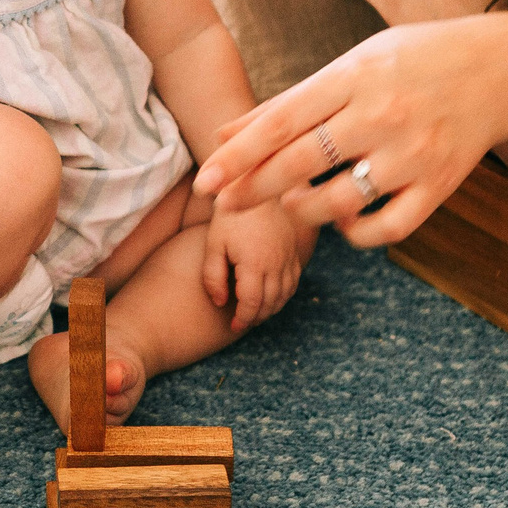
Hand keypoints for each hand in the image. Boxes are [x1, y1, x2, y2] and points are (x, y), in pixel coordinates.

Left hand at [195, 18, 507, 248]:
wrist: (499, 71)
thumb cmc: (412, 61)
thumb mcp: (351, 64)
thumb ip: (290, 102)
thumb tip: (228, 133)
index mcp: (355, 77)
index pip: (282, 122)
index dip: (238, 156)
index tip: (205, 182)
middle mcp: (381, 115)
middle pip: (300, 164)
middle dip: (253, 189)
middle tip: (224, 203)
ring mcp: (412, 154)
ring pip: (336, 203)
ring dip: (301, 211)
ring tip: (292, 202)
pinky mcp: (439, 187)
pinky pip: (384, 229)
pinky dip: (353, 234)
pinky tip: (342, 221)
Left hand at [199, 198, 310, 330]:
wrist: (256, 182)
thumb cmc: (230, 213)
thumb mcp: (213, 243)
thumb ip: (213, 275)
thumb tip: (219, 302)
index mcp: (255, 264)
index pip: (251, 304)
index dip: (242, 319)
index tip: (233, 326)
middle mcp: (277, 263)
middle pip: (270, 303)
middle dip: (256, 317)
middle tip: (242, 322)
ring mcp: (289, 256)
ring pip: (285, 295)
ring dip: (272, 308)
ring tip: (256, 313)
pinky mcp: (295, 249)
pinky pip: (295, 281)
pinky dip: (285, 294)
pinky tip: (272, 295)